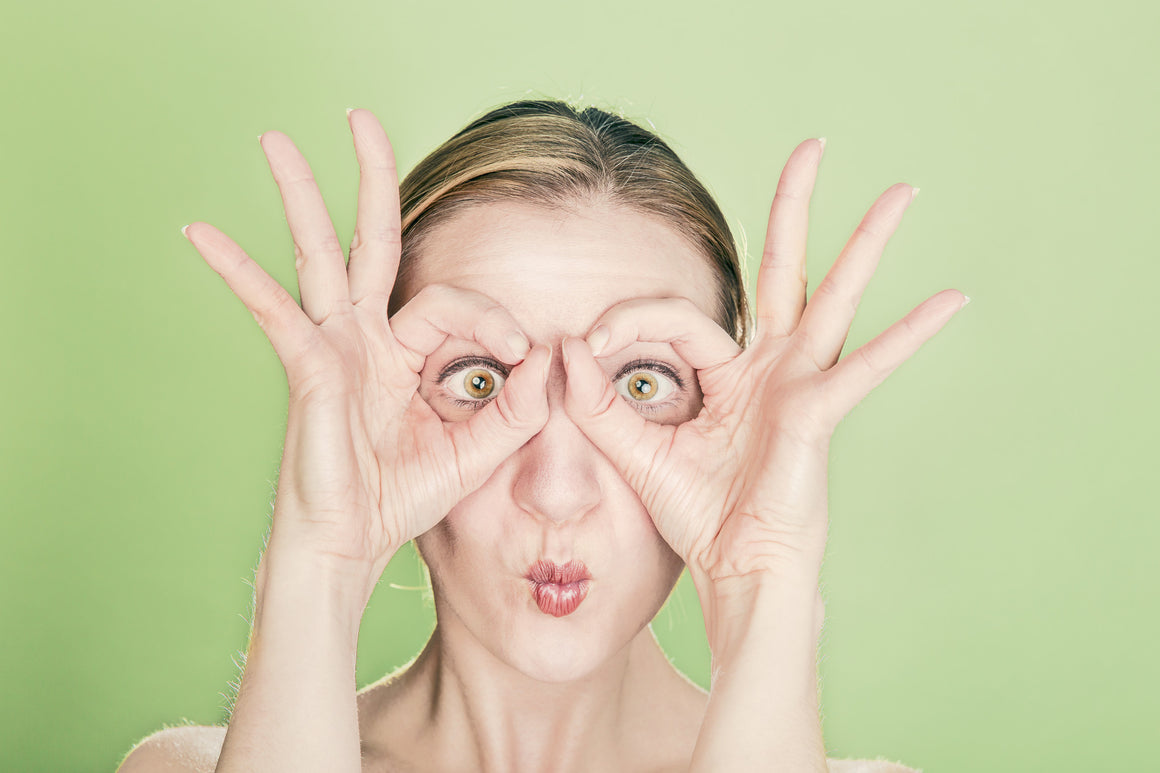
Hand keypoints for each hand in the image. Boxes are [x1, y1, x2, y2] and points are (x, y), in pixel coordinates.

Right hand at [182, 109, 550, 581]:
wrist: (352, 547)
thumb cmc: (403, 499)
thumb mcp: (477, 450)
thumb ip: (517, 407)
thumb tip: (551, 356)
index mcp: (404, 353)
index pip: (449, 301)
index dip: (492, 317)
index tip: (524, 355)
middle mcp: (365, 338)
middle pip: (369, 241)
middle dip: (369, 178)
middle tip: (359, 116)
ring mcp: (332, 349)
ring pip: (318, 256)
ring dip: (300, 196)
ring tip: (275, 140)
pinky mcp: (307, 370)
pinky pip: (274, 313)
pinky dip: (239, 273)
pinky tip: (202, 236)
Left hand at [561, 138, 965, 582]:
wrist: (734, 571)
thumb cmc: (697, 516)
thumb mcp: (635, 451)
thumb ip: (598, 402)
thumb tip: (565, 347)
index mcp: (730, 373)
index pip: (680, 318)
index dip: (629, 321)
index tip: (587, 346)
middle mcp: (771, 367)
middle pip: (784, 270)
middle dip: (793, 208)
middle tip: (812, 145)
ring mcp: (801, 384)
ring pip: (833, 297)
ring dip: (866, 242)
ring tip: (902, 192)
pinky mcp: (817, 413)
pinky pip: (865, 367)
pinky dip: (908, 336)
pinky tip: (951, 300)